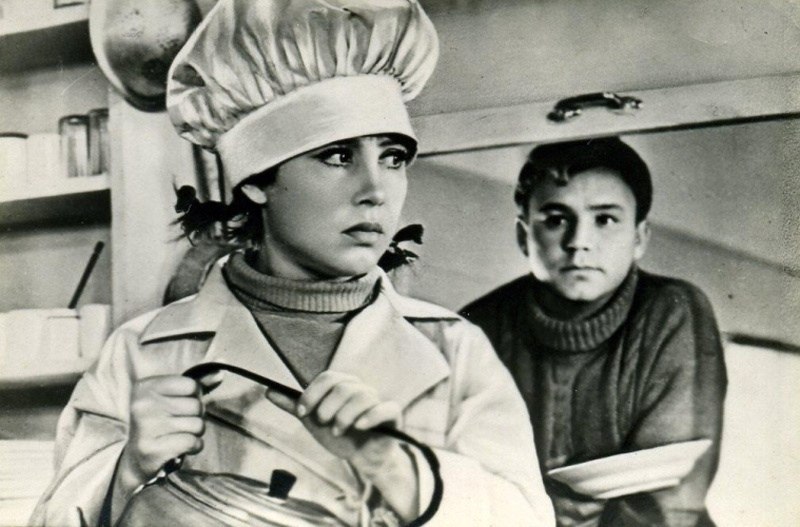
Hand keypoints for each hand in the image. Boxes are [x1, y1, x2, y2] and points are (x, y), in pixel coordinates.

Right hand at [119, 372, 221, 484]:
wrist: (137, 459)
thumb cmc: (160, 423)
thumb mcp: (171, 397)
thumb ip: (195, 385)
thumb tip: (220, 372)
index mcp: (145, 387)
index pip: (191, 385)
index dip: (195, 395)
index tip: (183, 403)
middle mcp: (143, 405)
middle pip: (196, 406)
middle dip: (196, 416)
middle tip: (181, 423)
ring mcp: (146, 428)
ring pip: (198, 425)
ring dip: (195, 432)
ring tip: (180, 434)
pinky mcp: (152, 449)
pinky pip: (193, 443)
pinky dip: (194, 446)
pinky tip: (182, 447)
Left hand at [267, 371, 419, 519]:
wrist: (361, 457)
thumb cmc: (339, 434)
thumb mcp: (313, 420)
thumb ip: (294, 406)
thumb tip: (269, 390)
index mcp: (343, 385)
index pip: (327, 378)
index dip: (312, 394)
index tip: (302, 413)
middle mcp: (361, 389)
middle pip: (343, 387)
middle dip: (327, 407)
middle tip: (323, 423)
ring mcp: (377, 401)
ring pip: (362, 397)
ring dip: (344, 416)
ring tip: (337, 431)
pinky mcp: (392, 415)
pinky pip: (385, 408)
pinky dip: (370, 416)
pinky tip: (359, 427)